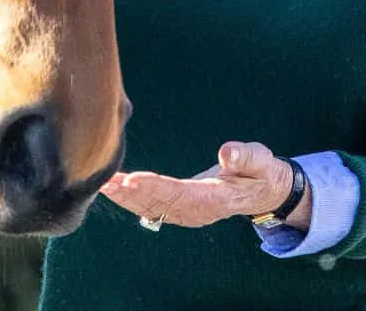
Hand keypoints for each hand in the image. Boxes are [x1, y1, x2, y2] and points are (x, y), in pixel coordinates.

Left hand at [100, 141, 293, 228]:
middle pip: (160, 204)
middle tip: (106, 182)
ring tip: (104, 184)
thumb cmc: (260, 171)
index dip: (155, 188)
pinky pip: (154, 206)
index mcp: (215, 199)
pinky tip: (115, 188)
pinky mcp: (181, 207)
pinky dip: (132, 198)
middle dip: (131, 194)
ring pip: (153, 208)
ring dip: (126, 198)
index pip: (180, 194)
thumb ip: (245, 157)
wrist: (262, 191)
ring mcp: (188, 212)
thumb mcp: (259, 160)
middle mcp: (198, 210)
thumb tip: (227, 153)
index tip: (132, 180)